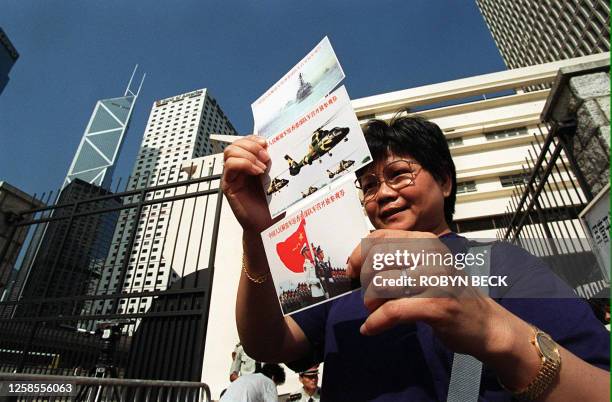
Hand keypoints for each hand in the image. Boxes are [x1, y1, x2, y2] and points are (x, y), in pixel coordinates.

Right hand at [221, 135, 275, 232]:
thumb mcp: (276, 178)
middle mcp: (238, 169)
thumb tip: (277, 145)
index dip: (254, 138)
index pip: (245, 141)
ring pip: (230, 152)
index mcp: (249, 164)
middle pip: (235, 144)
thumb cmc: (274, 204)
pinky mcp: (228, 186)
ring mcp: (232, 176)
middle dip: (251, 145)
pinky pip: (229, 166)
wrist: (268, 224)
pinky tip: (256, 172)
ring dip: (248, 154)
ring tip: (262, 167)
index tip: (267, 143)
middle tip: (266, 156)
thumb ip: (273, 162)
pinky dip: (243, 164)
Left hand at [347, 229, 522, 361]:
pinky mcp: (438, 306)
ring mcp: (437, 280)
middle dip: (365, 281)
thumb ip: (398, 260)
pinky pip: (394, 311)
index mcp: (426, 242)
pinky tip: (371, 328)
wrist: (486, 324)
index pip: (381, 237)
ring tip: (374, 311)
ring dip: (371, 302)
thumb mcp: (426, 267)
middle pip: (377, 260)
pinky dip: (377, 321)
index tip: (352, 270)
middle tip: (369, 296)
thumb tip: (358, 260)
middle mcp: (432, 256)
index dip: (359, 253)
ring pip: (383, 285)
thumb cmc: (450, 295)